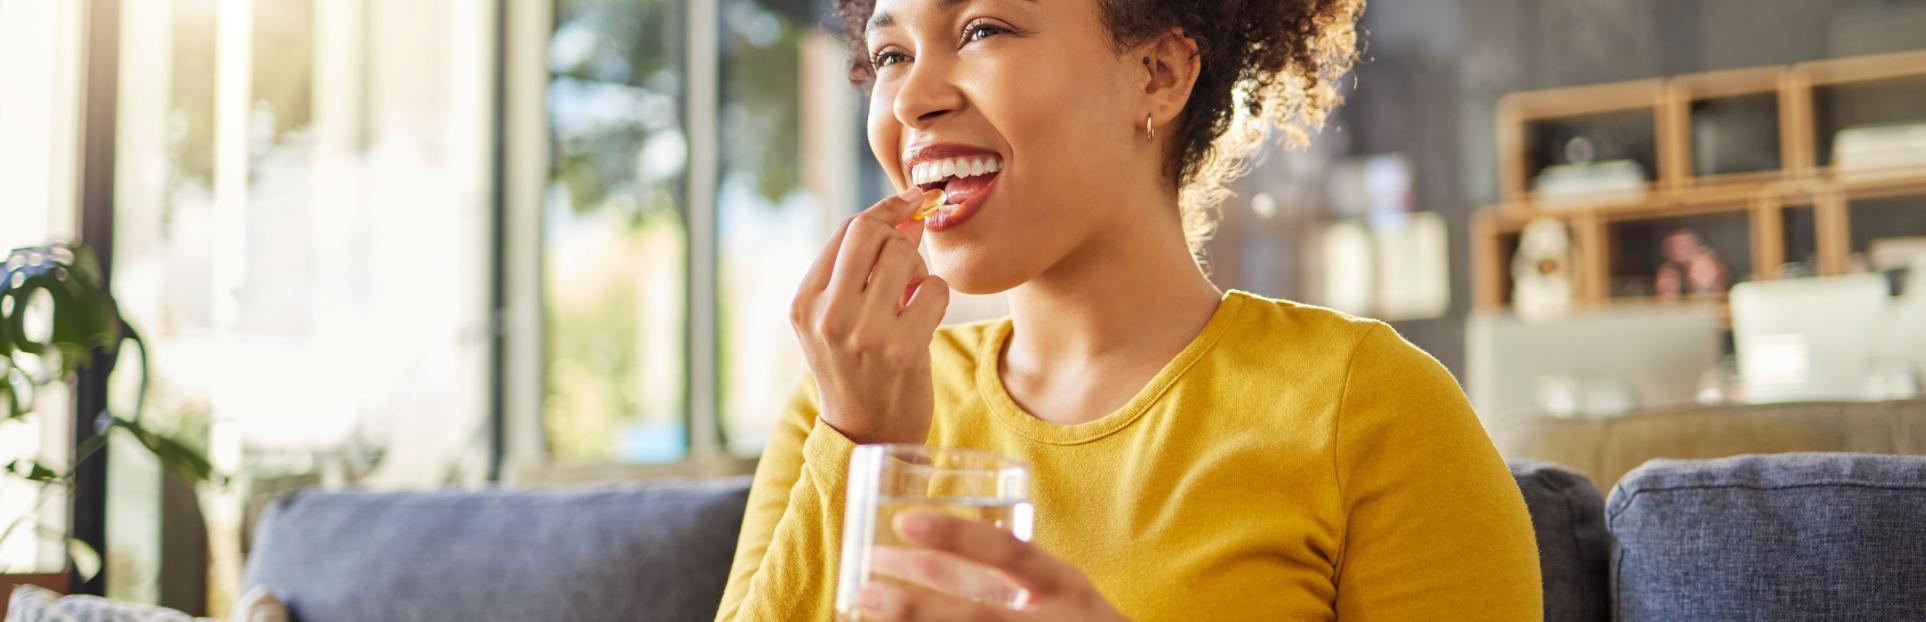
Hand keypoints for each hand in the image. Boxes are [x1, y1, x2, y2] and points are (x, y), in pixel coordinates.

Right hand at [791, 187, 950, 444]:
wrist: (868, 435)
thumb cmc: (857, 367)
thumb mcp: (839, 318)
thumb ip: (863, 268)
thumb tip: (909, 214)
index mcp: (804, 302)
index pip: (846, 230)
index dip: (885, 210)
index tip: (911, 201)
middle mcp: (827, 315)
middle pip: (871, 232)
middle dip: (899, 236)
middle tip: (907, 263)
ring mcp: (863, 332)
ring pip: (903, 256)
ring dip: (918, 270)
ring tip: (911, 297)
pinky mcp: (901, 349)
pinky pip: (933, 289)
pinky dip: (936, 296)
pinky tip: (924, 318)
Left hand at [857, 512, 1130, 621]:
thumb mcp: (1062, 593)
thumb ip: (1012, 577)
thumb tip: (921, 556)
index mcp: (1065, 588)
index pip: (1010, 554)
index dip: (957, 536)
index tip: (904, 521)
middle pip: (975, 618)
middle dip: (913, 608)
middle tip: (863, 590)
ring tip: (861, 613)